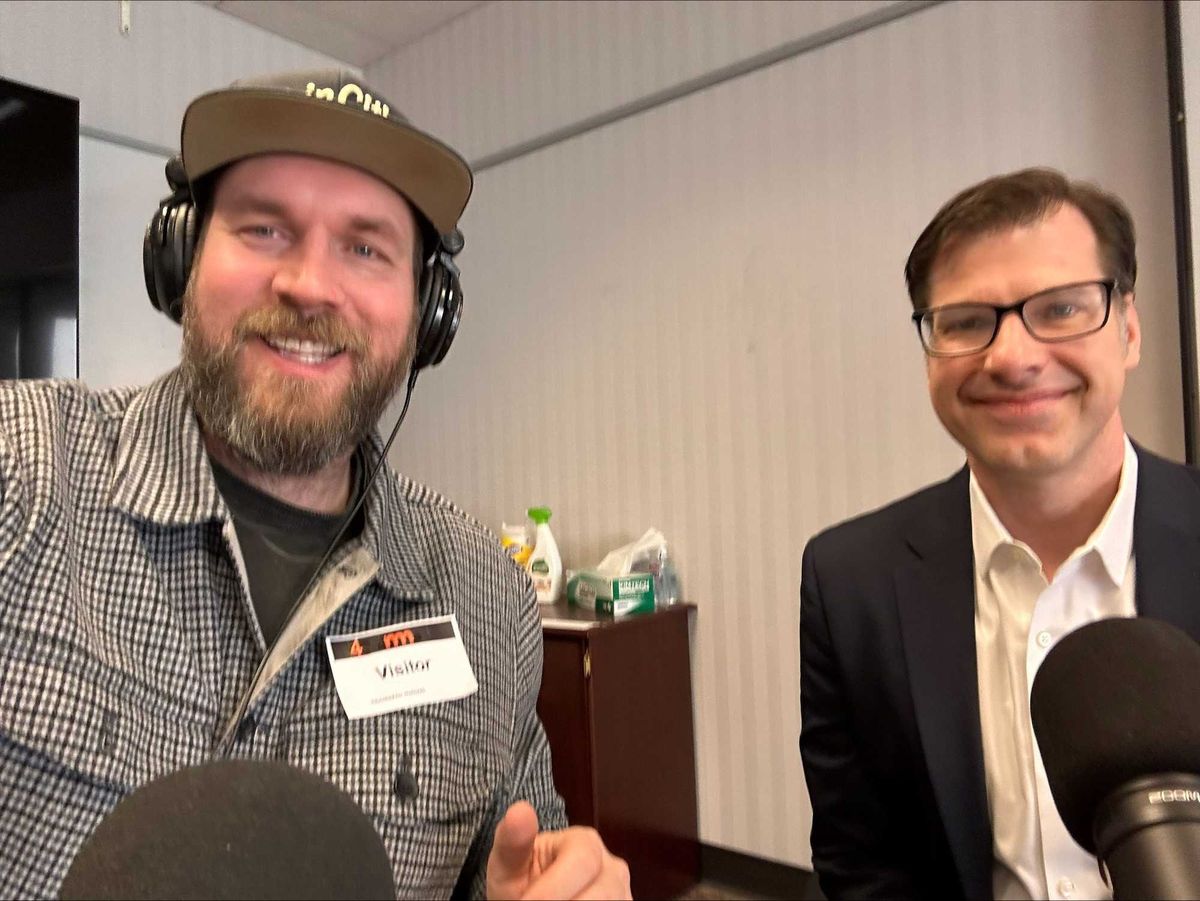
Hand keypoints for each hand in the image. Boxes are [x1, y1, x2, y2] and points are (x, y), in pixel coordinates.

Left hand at [486, 800, 630, 899]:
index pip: (581, 863)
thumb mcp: (508, 864)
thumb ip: (513, 842)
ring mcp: (623, 894)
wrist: (533, 898)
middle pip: (601, 895)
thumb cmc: (521, 880)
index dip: (552, 890)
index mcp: (586, 843)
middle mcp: (613, 868)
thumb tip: (519, 810)